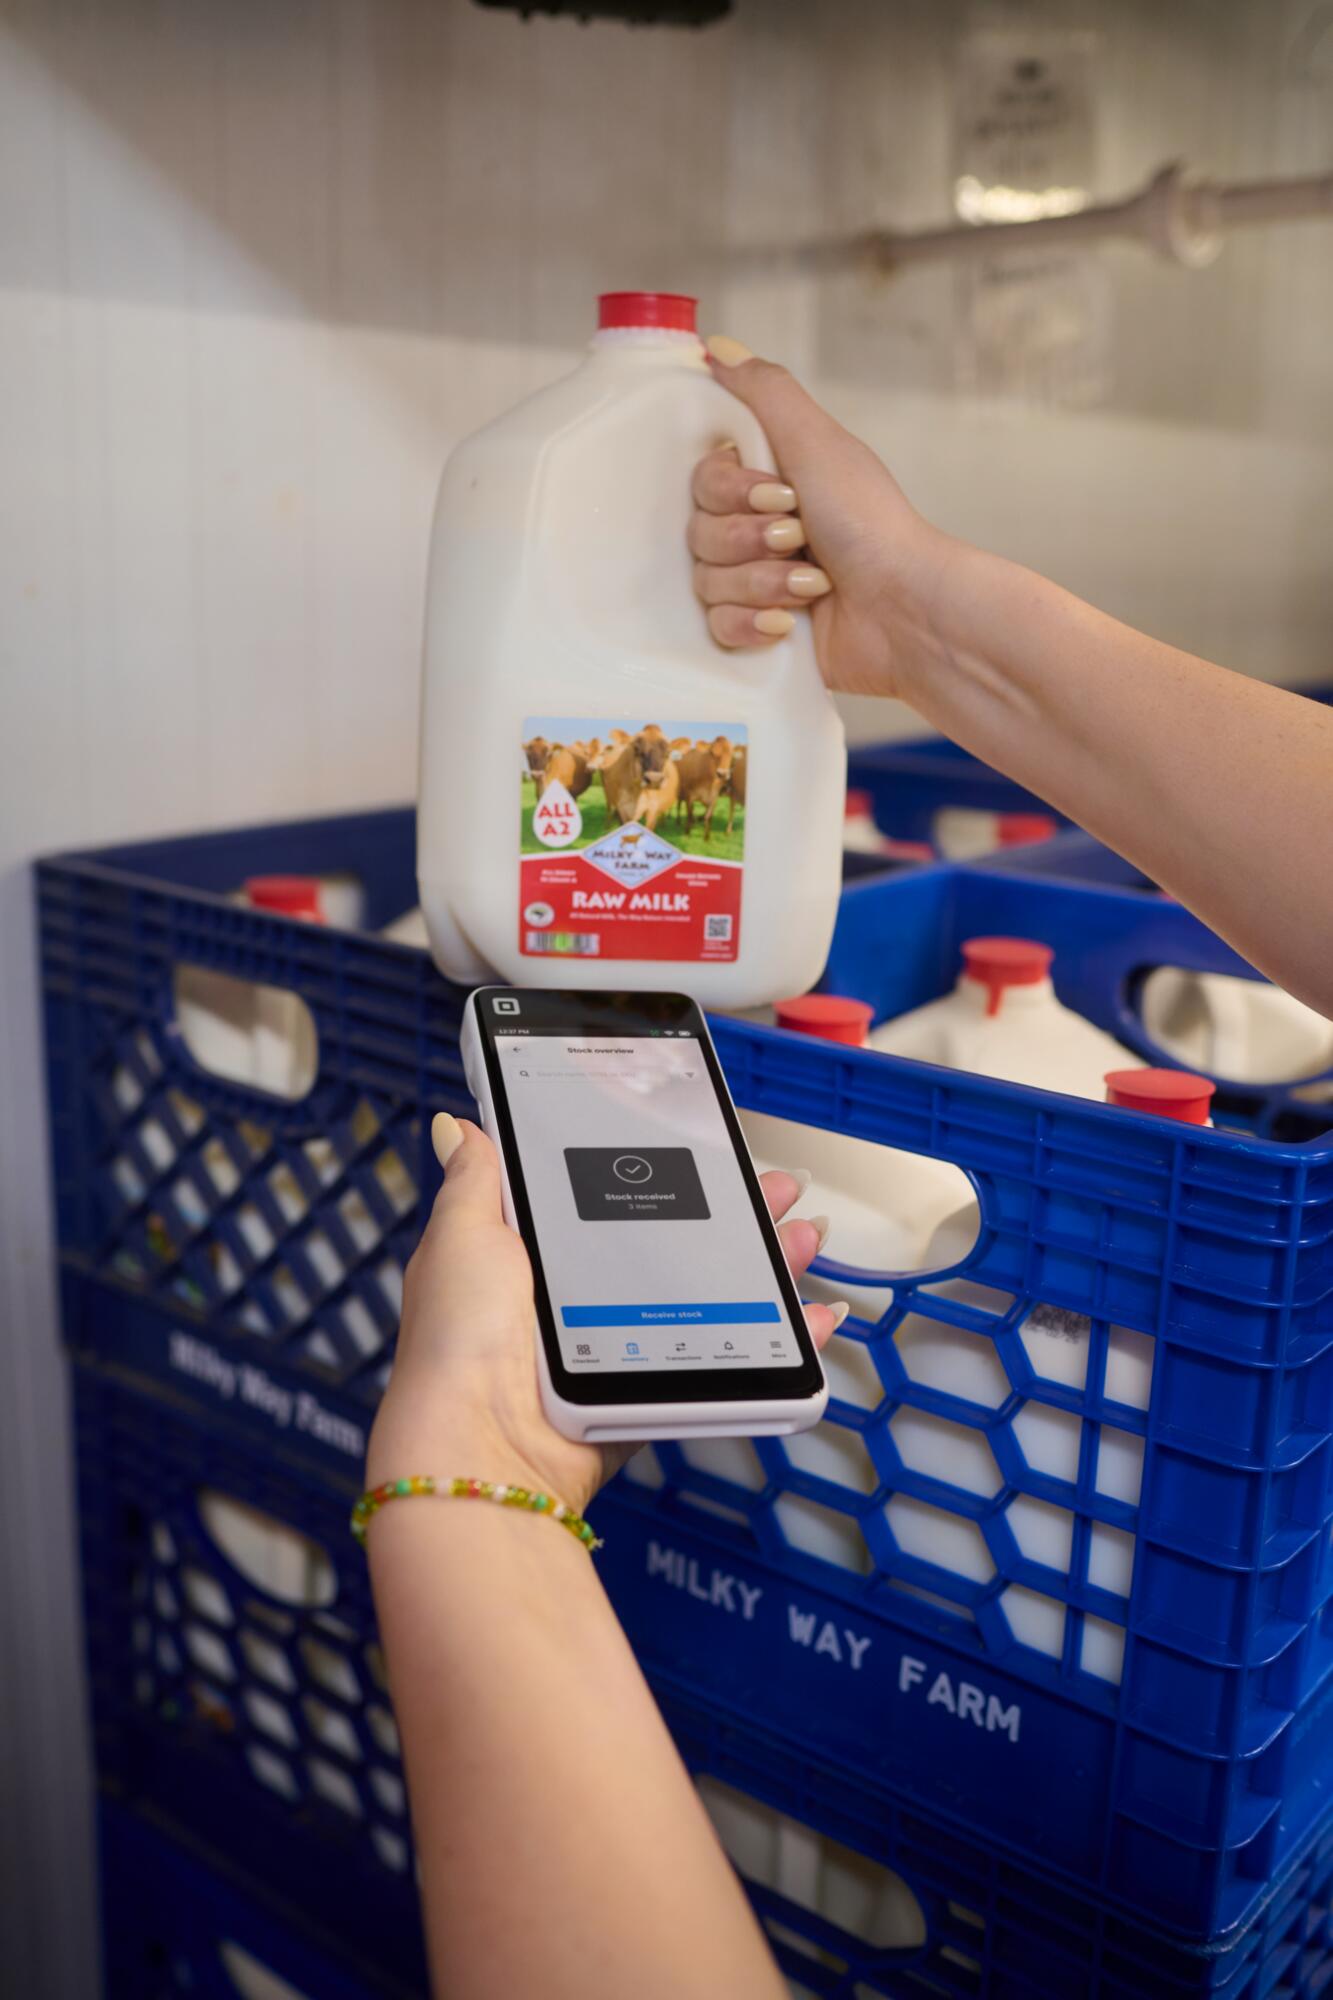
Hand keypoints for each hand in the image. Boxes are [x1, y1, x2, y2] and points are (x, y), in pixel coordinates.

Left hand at [365, 1114, 847, 1519]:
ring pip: (711, 1296)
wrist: (482, 1444)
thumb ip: (476, 1182)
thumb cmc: (459, 1339)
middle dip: (734, 1212)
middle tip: (775, 1188)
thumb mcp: (462, 1238)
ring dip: (766, 1264)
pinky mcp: (650, 1391)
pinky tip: (813, 1318)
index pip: (612, 1199)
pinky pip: (726, 1363)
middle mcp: (580, 1299)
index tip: (709, 1147)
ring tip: (803, 1234)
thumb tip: (457, 1126)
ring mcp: (621, 1346)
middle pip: (675, 1245)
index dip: (664, 1171)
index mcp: (534, 1257)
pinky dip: (780, 1344)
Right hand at [690, 335, 955, 699]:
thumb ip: (764, 391)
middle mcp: (759, 529)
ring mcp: (757, 582)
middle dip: (749, 539)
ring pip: (707, 581)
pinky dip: (753, 623)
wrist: (903, 609)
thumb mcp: (818, 442)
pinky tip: (789, 623)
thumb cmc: (869, 522)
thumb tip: (715, 346)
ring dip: (762, 581)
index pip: (702, 481)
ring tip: (811, 586)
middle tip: (798, 538)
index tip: (782, 495)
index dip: (732, 491)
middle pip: (699, 530)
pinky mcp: (759, 632)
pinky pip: (716, 626)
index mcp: (770, 481)